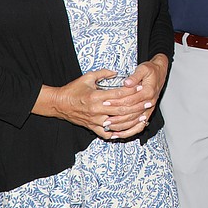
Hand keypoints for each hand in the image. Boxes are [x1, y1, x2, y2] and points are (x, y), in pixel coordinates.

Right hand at [34, 54, 168, 138]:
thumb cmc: (73, 89)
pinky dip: (119, 133)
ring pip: (117, 124)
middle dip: (136, 106)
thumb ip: (103, 73)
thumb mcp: (87, 77)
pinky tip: (129, 130)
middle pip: (121, 110)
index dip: (131, 91)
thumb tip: (117, 72)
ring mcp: (95, 121)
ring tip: (143, 117)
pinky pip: (108, 134)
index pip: (118, 94)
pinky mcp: (93, 128)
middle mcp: (96, 111)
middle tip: (148, 102)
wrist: (59, 104)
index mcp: (96, 97)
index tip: (141, 87)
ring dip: (132, 121)